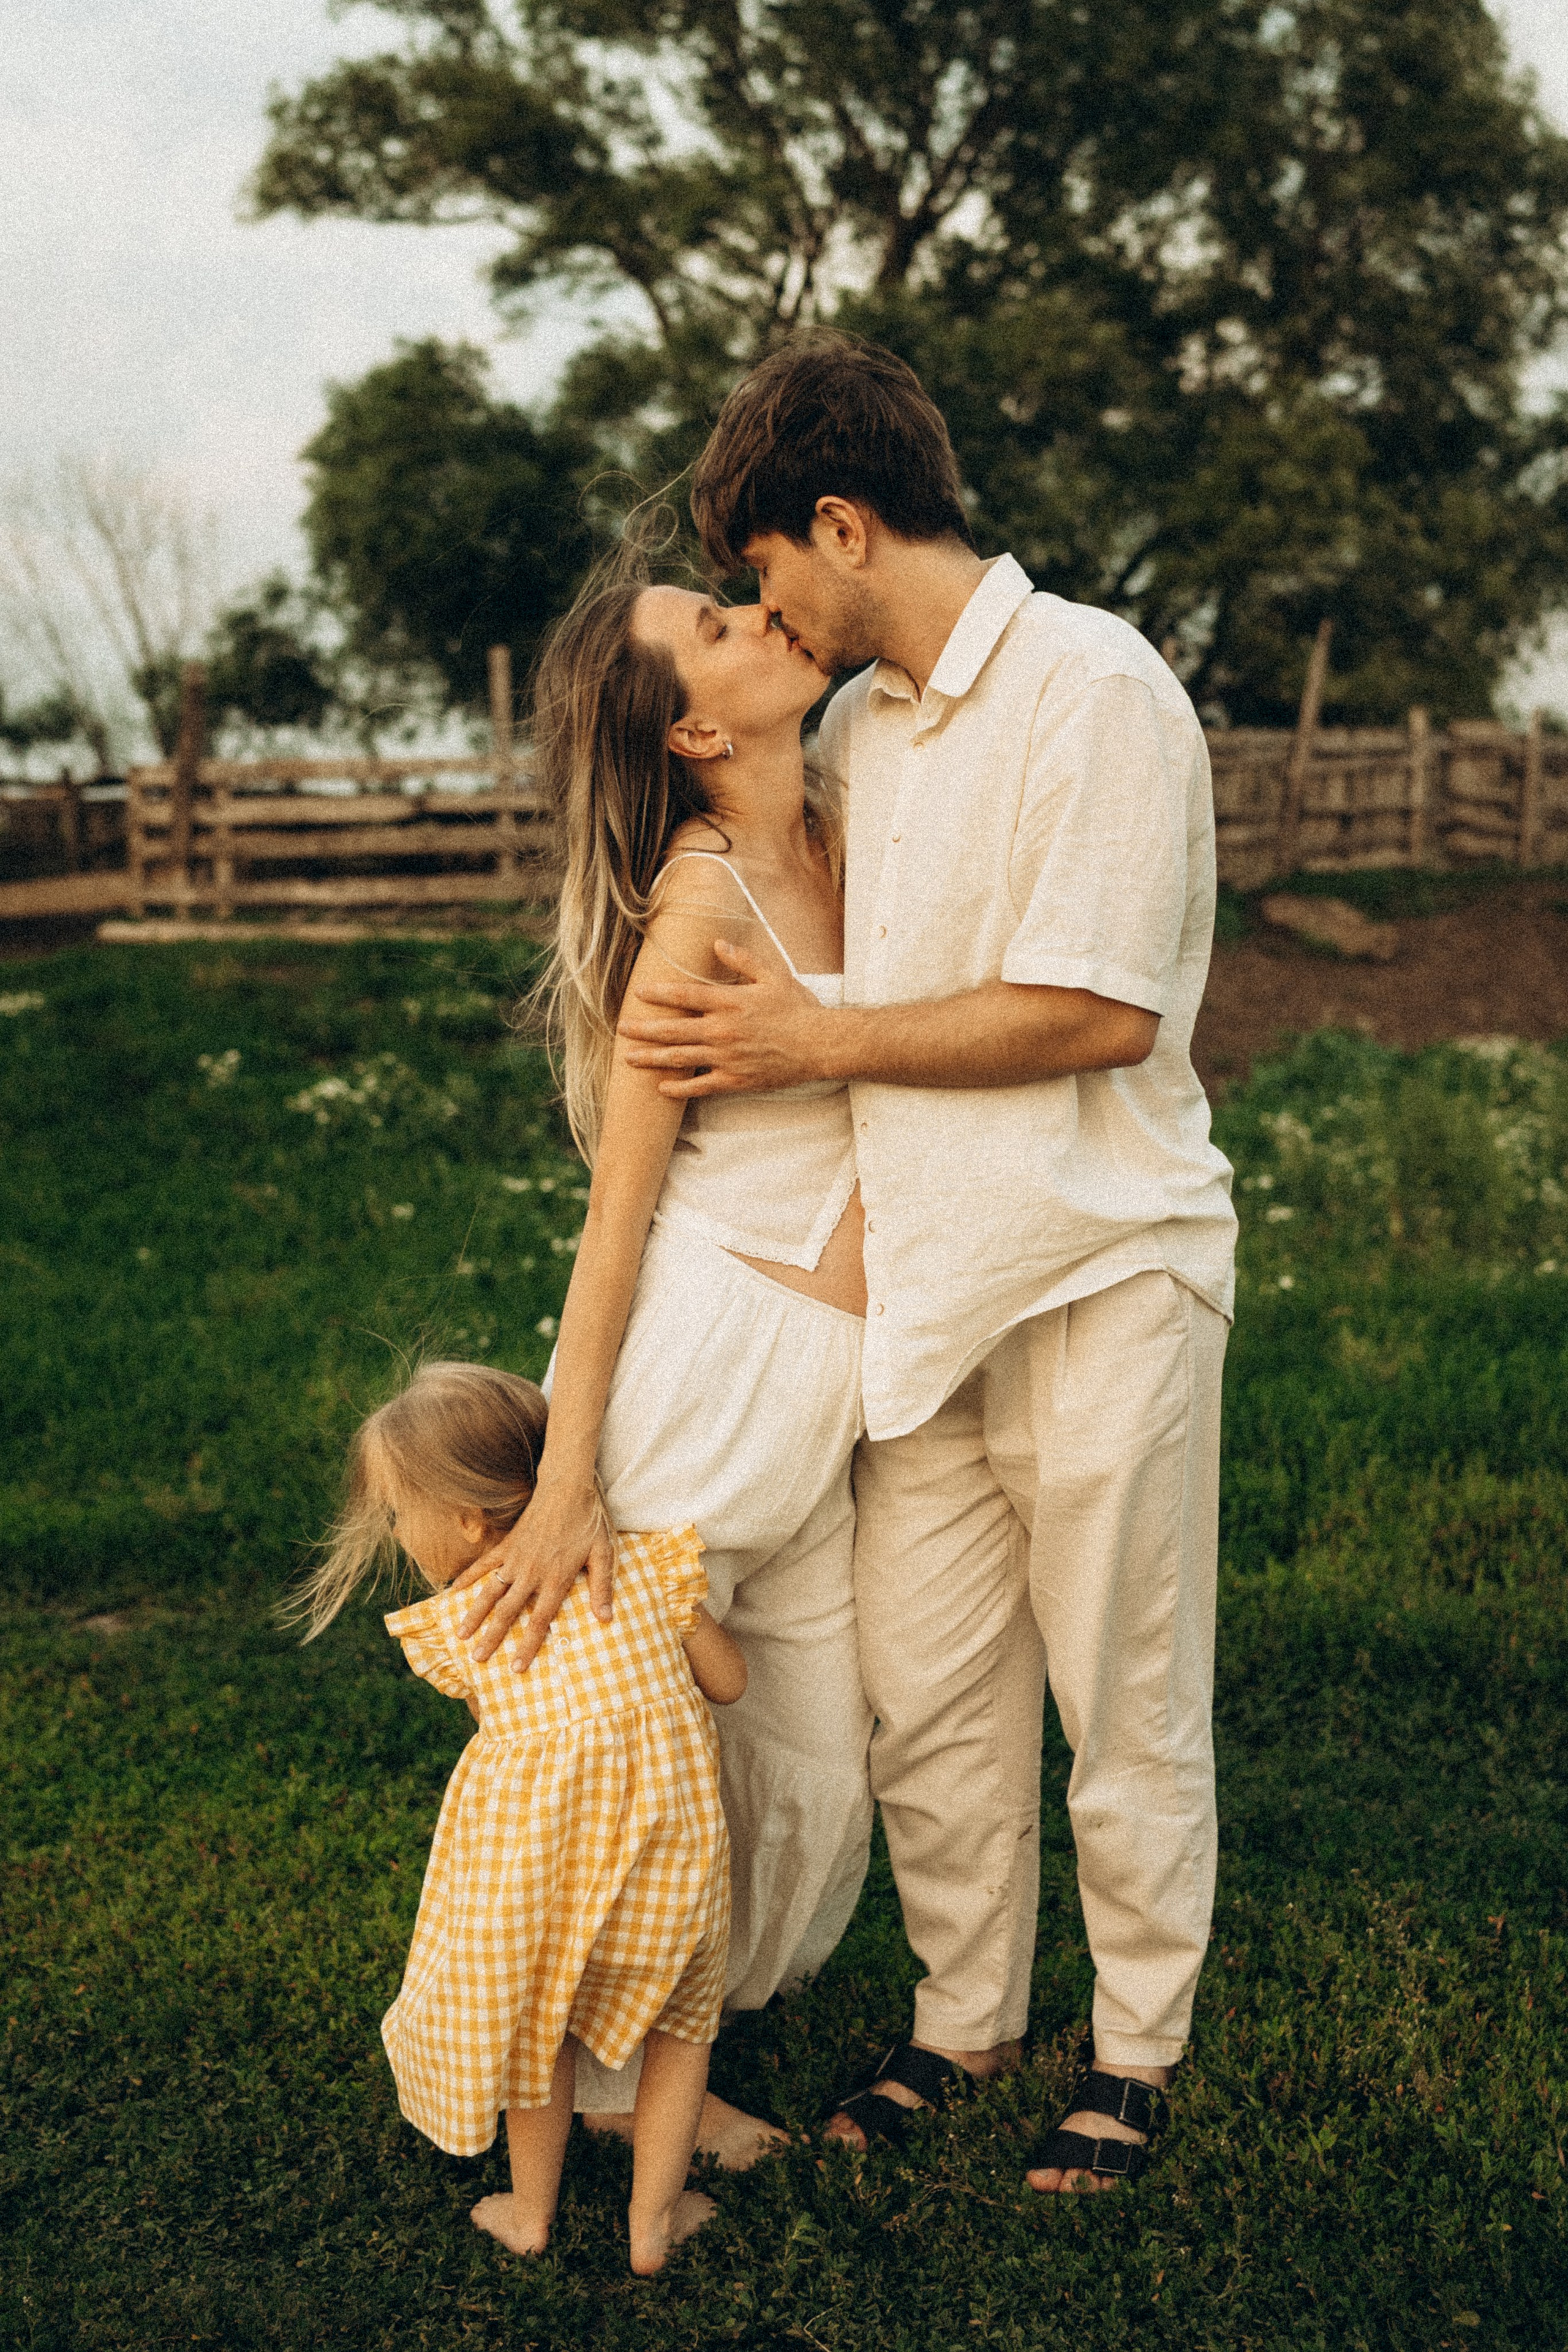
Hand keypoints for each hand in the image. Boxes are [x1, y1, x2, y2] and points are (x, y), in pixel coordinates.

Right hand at [451, 1476, 614, 1671]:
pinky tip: (453, 1592)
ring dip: (475, 1615)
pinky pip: (484, 1564)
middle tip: (477, 1660)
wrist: (567, 1487)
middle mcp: (531, 1574)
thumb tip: (605, 1619)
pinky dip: (468, 1578)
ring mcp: (515, 1559)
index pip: (540, 1621)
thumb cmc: (589, 1521)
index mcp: (556, 1580)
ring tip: (461, 1636)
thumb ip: (602, 1587)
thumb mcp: (603, 1554)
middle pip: (508, 1612)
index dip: (528, 1646)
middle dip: (492, 1638)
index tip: (516, 1667)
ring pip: (490, 1592)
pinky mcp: (507, 1544)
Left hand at [618, 939, 836, 1097]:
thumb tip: (718, 944)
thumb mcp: (774, 976)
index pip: (685, 995)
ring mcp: (726, 1057)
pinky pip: (700, 1086)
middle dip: (644, 1028)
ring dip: (652, 1057)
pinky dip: (679, 1088)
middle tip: (621, 1028)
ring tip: (629, 1057)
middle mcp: (722, 1030)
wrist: (820, 1045)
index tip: (640, 993)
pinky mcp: (735, 1079)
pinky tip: (661, 1089)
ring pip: (680, 1057)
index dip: (659, 993)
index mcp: (729, 1002)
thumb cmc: (798, 1009)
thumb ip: (743, 960)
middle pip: (673, 1028)